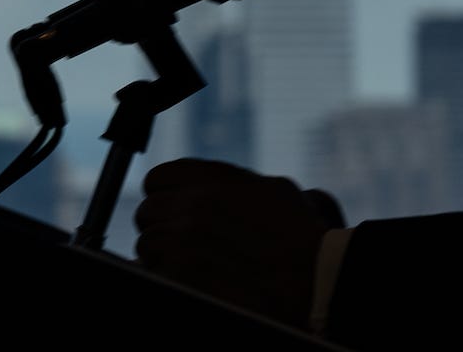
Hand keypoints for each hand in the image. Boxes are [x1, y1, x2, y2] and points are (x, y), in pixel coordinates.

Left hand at [131, 158, 344, 329]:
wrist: (315, 282)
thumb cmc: (305, 239)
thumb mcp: (276, 190)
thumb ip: (237, 182)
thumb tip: (220, 186)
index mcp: (213, 180)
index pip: (158, 178)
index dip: (163, 196)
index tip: (171, 209)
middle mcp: (192, 204)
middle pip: (147, 212)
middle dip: (161, 227)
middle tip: (182, 243)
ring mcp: (182, 240)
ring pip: (147, 245)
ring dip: (162, 257)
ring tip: (192, 267)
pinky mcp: (178, 274)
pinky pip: (154, 274)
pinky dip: (168, 279)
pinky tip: (194, 283)